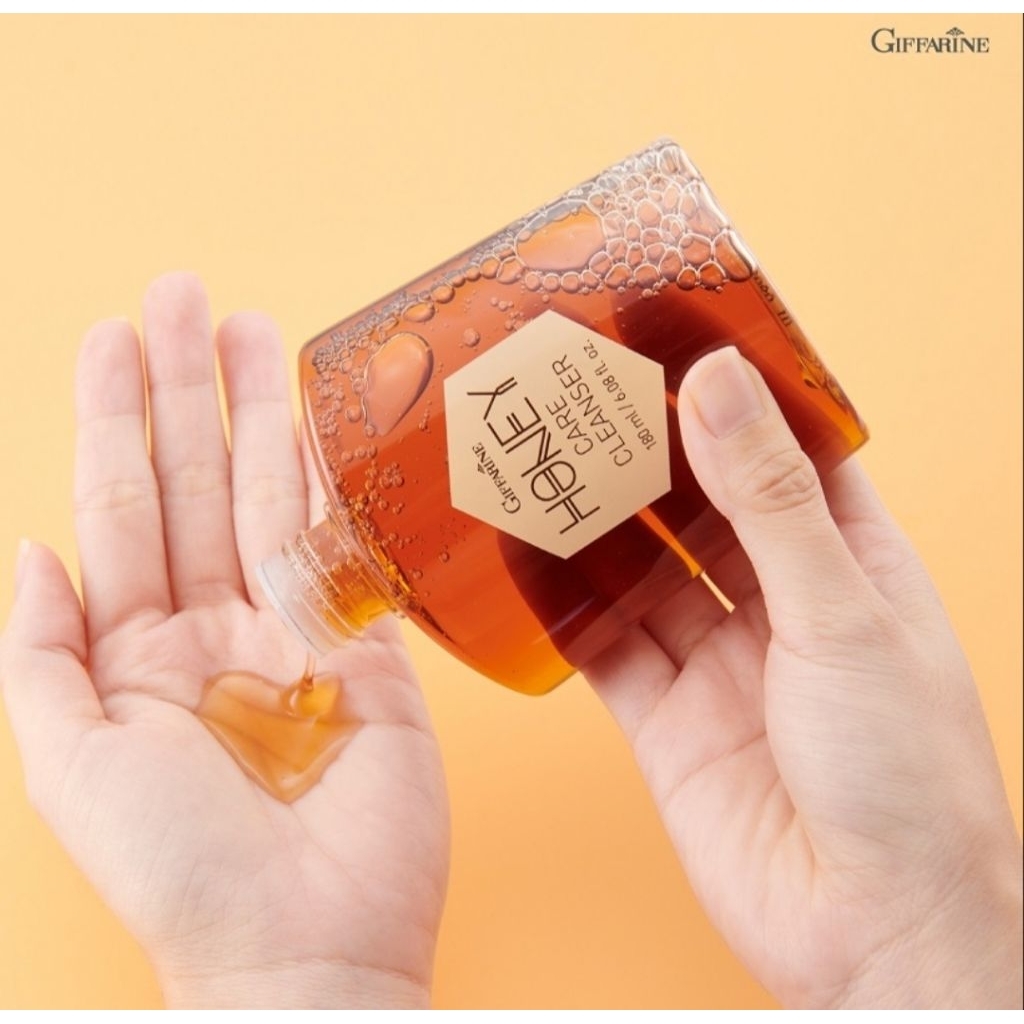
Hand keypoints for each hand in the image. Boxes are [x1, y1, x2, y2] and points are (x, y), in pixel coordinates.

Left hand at [0, 273, 448, 1007]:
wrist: (306, 945)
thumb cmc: (180, 874)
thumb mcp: (68, 767)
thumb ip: (39, 656)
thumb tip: (32, 549)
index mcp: (134, 653)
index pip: (122, 507)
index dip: (117, 418)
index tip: (117, 335)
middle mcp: (212, 628)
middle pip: (195, 482)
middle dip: (188, 389)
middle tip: (188, 296)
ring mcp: (294, 631)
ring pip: (269, 496)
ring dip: (260, 412)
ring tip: (255, 328)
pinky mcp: (369, 646)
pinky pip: (344, 547)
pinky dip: (329, 482)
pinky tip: (319, 422)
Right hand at [584, 347, 1021, 1007]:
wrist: (872, 932)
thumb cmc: (907, 775)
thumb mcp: (841, 614)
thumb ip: (770, 499)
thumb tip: (720, 384)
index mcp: (850, 565)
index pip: (793, 452)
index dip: (741, 396)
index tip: (680, 340)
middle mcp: (780, 605)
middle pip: (702, 506)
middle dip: (649, 454)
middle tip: (588, 391)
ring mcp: (718, 661)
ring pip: (644, 571)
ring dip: (597, 523)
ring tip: (543, 457)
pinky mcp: (665, 718)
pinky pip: (603, 647)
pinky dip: (564, 610)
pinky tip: (525, 563)